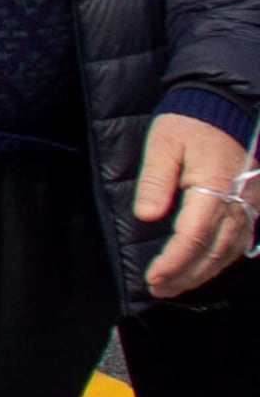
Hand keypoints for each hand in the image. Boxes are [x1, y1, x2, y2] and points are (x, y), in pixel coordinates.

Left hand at [137, 112, 255, 299]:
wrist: (224, 106)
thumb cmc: (190, 123)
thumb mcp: (163, 144)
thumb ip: (155, 180)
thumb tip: (147, 217)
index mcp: (215, 188)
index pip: (194, 237)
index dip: (173, 262)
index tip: (153, 278)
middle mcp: (237, 203)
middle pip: (214, 252)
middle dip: (186, 275)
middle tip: (159, 290)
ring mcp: (248, 206)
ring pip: (230, 252)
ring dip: (203, 273)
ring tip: (175, 286)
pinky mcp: (251, 206)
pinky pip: (239, 242)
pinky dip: (220, 260)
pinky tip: (202, 268)